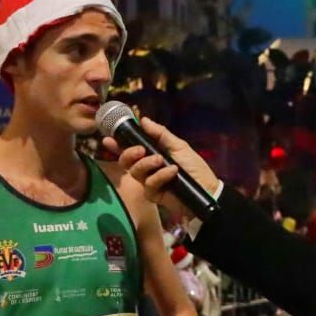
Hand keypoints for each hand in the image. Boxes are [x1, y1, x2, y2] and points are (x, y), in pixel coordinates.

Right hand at [102, 117, 220, 221]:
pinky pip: (149, 185)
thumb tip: (143, 120)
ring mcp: (149, 182)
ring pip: (135, 172)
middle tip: (140, 150)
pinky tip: (172, 173)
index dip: (117, 145)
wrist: (207, 189)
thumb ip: (160, 134)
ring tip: (161, 160)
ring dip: (146, 164)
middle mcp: (148, 168)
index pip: (130, 149)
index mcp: (151, 154)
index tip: (108, 139)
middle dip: (128, 154)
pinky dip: (160, 177)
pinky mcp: (154, 195)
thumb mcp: (179, 146)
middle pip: (126, 162)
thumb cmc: (194, 167)